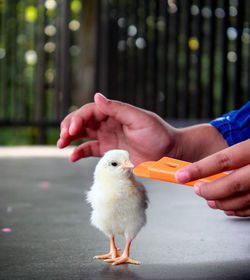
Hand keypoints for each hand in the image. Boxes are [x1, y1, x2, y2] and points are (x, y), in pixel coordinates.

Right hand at [57, 93, 178, 164]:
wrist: (167, 152)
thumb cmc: (157, 133)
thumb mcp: (139, 119)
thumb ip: (118, 109)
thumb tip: (97, 96)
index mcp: (114, 113)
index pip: (90, 111)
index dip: (78, 118)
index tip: (71, 129)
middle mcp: (108, 123)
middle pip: (82, 121)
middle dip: (69, 126)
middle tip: (63, 137)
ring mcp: (107, 137)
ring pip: (82, 134)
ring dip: (69, 138)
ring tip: (61, 144)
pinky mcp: (108, 151)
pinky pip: (90, 150)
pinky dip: (80, 152)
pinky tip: (73, 157)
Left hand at [175, 139, 249, 216]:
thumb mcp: (247, 142)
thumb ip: (230, 151)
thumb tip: (202, 160)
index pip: (222, 160)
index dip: (199, 170)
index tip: (181, 175)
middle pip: (232, 184)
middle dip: (210, 190)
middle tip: (197, 189)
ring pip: (243, 199)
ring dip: (222, 202)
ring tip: (209, 200)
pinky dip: (238, 209)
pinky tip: (228, 207)